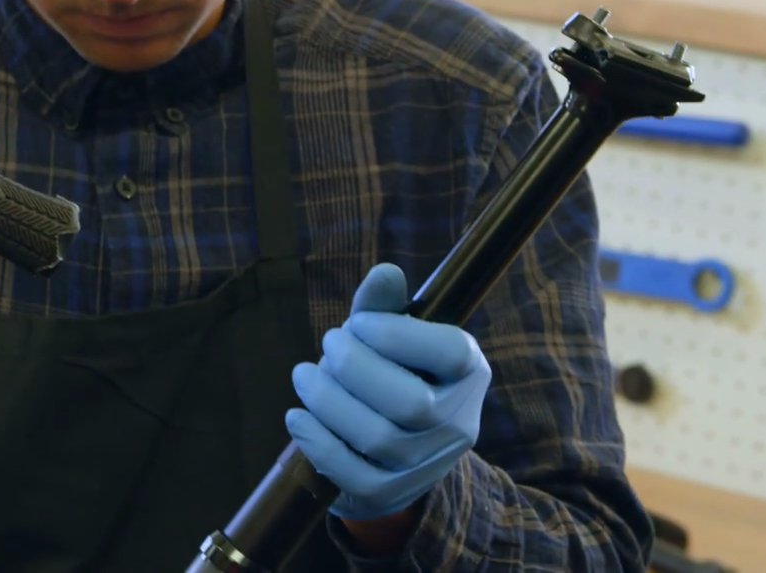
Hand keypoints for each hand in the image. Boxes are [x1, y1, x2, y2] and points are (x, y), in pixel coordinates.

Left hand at [284, 262, 491, 522]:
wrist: (391, 449)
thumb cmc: (388, 373)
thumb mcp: (388, 336)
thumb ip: (382, 307)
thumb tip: (385, 273)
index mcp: (467, 372)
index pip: (451, 352)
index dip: (397, 334)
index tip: (358, 323)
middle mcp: (458, 421)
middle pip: (409, 402)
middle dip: (353, 368)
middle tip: (327, 345)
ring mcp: (427, 464)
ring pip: (378, 438)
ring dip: (327, 400)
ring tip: (304, 376)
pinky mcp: (391, 493)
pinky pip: (354, 475)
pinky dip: (318, 443)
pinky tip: (297, 417)